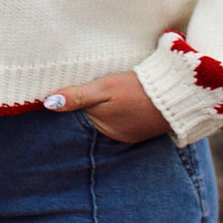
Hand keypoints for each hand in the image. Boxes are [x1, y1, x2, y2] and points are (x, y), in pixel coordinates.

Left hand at [44, 71, 169, 142]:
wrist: (174, 94)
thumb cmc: (136, 89)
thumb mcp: (104, 88)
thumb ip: (77, 96)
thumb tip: (47, 104)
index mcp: (101, 127)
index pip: (78, 115)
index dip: (71, 102)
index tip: (61, 91)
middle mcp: (113, 136)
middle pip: (92, 118)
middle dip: (86, 107)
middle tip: (81, 86)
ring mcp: (129, 134)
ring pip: (107, 119)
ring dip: (103, 108)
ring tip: (103, 92)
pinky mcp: (141, 128)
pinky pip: (122, 119)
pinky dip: (118, 110)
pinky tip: (121, 98)